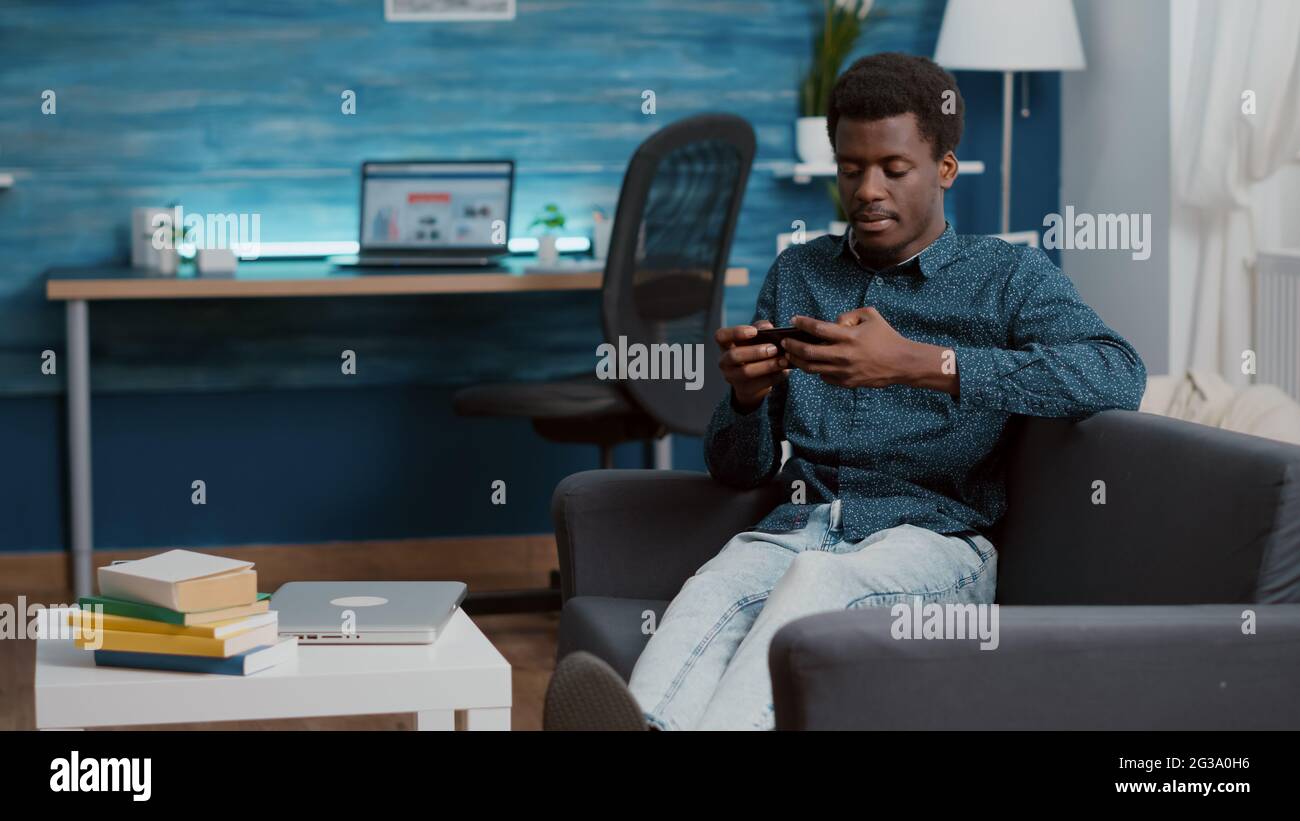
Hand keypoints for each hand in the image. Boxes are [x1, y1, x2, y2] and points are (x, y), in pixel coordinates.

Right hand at [715, 319, 789, 410]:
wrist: (753, 380)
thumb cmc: (753, 351)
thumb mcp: (755, 338)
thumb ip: (760, 328)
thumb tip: (767, 327)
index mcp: (725, 345)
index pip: (721, 336)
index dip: (736, 332)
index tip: (754, 332)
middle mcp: (725, 361)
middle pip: (734, 355)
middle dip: (755, 352)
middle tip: (774, 349)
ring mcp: (733, 377)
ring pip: (746, 372)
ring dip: (767, 366)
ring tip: (783, 361)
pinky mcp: (745, 389)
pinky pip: (760, 383)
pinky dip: (775, 376)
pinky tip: (785, 371)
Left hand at [780, 308, 953, 391]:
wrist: (901, 363)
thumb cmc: (886, 336)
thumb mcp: (870, 315)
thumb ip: (848, 315)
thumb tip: (832, 323)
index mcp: (849, 336)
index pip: (818, 329)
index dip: (803, 323)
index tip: (793, 320)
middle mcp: (843, 355)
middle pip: (808, 352)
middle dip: (792, 346)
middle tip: (784, 342)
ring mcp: (844, 371)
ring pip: (812, 368)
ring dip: (798, 361)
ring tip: (790, 355)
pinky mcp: (847, 382)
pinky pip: (824, 377)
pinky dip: (816, 370)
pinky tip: (812, 364)